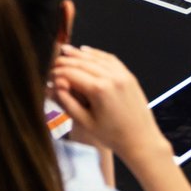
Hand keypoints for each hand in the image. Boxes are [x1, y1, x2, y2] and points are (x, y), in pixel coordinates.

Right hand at [49, 44, 169, 164]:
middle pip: (83, 63)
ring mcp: (122, 74)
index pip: (72, 74)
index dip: (58, 73)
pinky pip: (110, 59)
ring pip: (96, 58)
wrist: (141, 140)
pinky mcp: (128, 75)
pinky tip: (86, 51)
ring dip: (80, 54)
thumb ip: (68, 102)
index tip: (49, 74)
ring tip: (66, 51)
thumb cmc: (112, 136)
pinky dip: (97, 54)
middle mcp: (111, 77)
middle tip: (54, 62)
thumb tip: (55, 85)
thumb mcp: (85, 123)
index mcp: (99, 90)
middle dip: (66, 61)